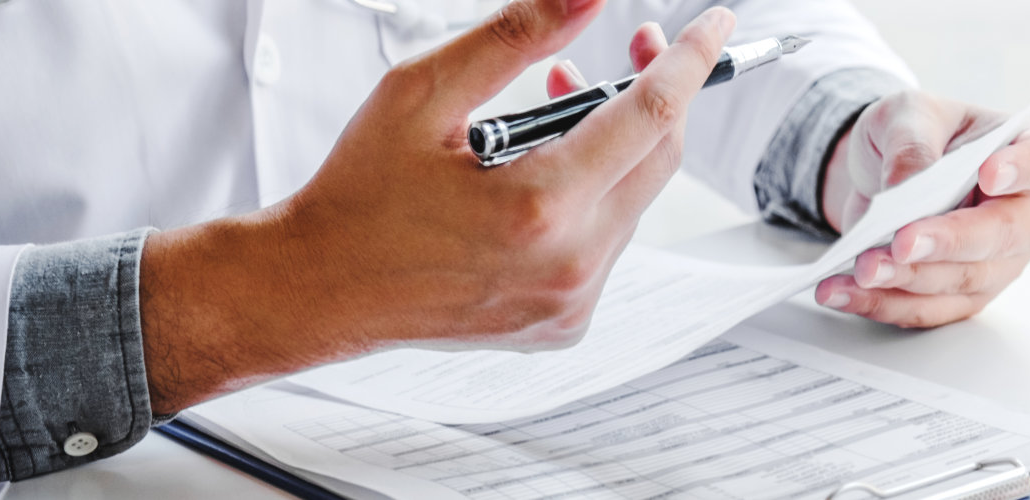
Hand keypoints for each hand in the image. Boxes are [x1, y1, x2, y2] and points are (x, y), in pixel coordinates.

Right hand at [137, 0, 736, 412]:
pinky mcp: (563, 323)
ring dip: (616, 146)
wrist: (317, 289)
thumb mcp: (421, 94)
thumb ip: (513, 36)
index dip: (688, 59)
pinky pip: (608, 244)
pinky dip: (593, 200)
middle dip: (655, 93)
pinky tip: (543, 177)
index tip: (712, 25)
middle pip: (658, 159)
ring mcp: (570, 302)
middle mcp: (568, 264)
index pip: (651, 115)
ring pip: (634, 202)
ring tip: (561, 108)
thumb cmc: (357, 196)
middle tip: (631, 46)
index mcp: (540, 206)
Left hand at [812, 92, 1029, 327]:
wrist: (884, 174)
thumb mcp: (907, 113)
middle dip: (949, 242)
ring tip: (862, 269)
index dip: (1024, 169)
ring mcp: (1000, 261)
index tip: (989, 174)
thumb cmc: (915, 135)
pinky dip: (883, 304)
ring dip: (908, 280)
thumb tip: (907, 182)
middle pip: (1005, 235)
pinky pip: (929, 309)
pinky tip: (845, 292)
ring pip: (964, 280)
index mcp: (1029, 150)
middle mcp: (1027, 213)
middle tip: (902, 241)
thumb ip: (912, 141)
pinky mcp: (963, 295)